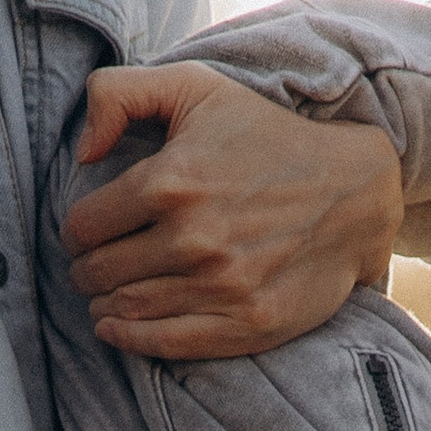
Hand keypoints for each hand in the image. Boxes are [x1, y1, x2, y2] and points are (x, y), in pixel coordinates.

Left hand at [63, 65, 402, 360]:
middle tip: (90, 267)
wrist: (355, 192)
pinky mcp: (249, 323)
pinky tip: (115, 329)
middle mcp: (193, 239)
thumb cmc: (267, 136)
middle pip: (100, 272)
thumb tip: (80, 152)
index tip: (86, 233)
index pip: (84, 226)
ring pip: (128, 308)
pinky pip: (167, 343)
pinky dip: (130, 340)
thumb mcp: (194, 87)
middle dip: (85, 271)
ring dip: (103, 305)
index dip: (76, 231)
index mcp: (171, 182)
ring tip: (104, 296)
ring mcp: (222, 287)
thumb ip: (118, 94)